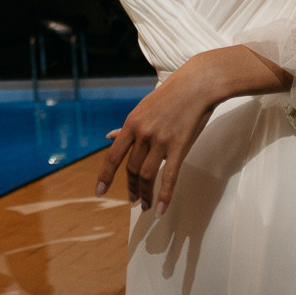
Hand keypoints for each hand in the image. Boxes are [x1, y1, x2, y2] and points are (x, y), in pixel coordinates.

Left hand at [94, 58, 221, 214]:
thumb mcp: (143, 108)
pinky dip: (164, 195)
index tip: (99, 192)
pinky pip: (169, 176)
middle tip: (132, 200)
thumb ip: (126, 127)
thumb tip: (108, 137)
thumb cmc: (170, 96)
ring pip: (147, 175)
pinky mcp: (179, 146)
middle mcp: (143, 133)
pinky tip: (161, 209)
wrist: (197, 85)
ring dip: (145, 194)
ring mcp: (161, 140)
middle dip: (130, 188)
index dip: (105, 176)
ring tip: (145, 205)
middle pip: (131, 169)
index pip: (113, 156)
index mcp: (131, 123)